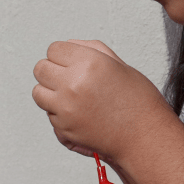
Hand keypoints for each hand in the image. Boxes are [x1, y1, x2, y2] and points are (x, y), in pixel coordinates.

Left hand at [32, 39, 171, 164]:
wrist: (145, 138)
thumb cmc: (138, 102)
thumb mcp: (119, 65)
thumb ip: (90, 49)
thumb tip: (68, 45)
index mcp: (89, 63)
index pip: (54, 49)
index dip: (63, 55)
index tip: (71, 62)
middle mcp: (73, 84)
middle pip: (40, 68)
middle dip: (52, 70)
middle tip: (68, 77)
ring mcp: (66, 108)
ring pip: (38, 92)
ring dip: (50, 92)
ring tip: (71, 95)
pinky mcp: (63, 128)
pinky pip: (49, 114)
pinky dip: (58, 113)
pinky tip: (79, 113)